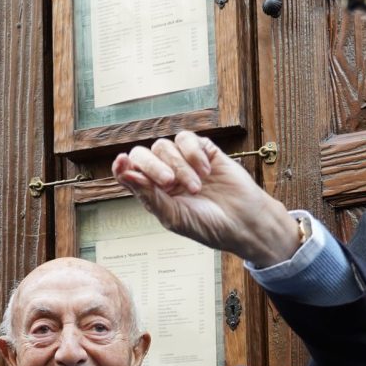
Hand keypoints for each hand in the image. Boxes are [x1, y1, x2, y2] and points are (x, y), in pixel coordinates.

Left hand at [112, 131, 298, 267]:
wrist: (244, 222)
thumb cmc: (209, 226)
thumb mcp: (174, 217)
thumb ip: (148, 195)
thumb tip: (124, 174)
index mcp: (153, 193)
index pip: (129, 173)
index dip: (122, 166)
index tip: (121, 162)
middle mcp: (165, 174)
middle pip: (143, 154)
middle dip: (153, 166)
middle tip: (169, 183)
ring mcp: (184, 161)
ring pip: (165, 146)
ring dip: (180, 166)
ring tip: (197, 187)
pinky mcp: (203, 150)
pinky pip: (187, 139)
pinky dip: (193, 153)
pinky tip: (206, 170)